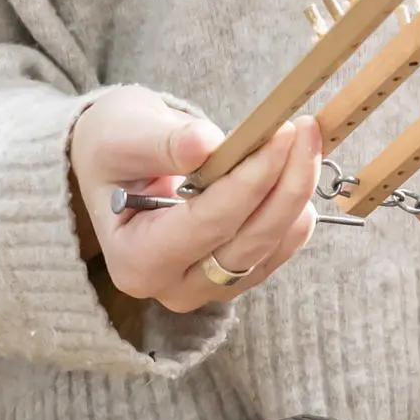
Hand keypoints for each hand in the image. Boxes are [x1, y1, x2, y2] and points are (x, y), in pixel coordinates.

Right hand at [69, 86, 322, 312]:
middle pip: (251, 240)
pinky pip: (283, 246)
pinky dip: (296, 207)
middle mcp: (174, 287)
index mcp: (135, 260)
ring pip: (274, 245)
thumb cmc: (114, 148)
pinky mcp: (239, 275)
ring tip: (304, 141)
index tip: (282, 134)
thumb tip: (205, 144)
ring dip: (297, 193)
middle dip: (286, 184)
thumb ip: (162, 141)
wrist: (119, 164)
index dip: (251, 180)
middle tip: (306, 132)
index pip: (208, 223)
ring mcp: (211, 287)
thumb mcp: (122, 134)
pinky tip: (296, 169)